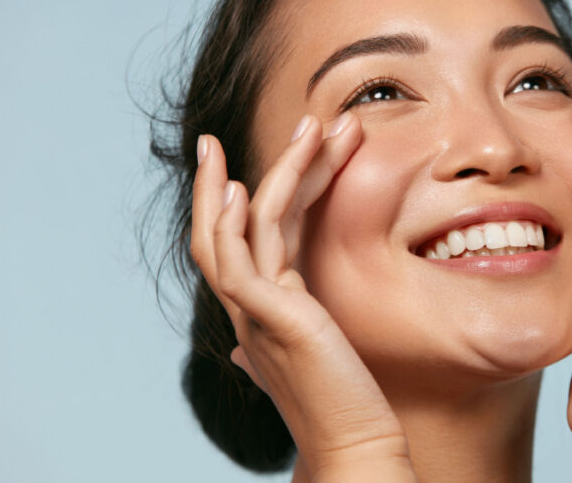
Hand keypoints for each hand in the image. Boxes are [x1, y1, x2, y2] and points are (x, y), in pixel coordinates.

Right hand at [191, 114, 415, 480]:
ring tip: (301, 126)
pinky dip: (236, 224)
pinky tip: (244, 190)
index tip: (249, 160)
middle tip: (214, 135)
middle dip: (219, 179)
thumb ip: (284, 336)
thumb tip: (247, 347)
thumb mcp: (310, 357)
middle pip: (223, 229)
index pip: (242, 241)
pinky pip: (240, 264)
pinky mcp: (271, 322)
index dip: (242, 198)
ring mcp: (254, 315)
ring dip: (267, 174)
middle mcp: (248, 309)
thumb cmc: (341, 403)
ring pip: (239, 231)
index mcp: (260, 310)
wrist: (356, 445)